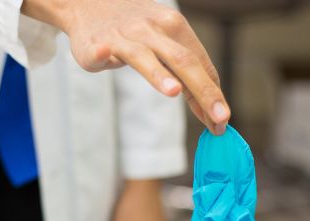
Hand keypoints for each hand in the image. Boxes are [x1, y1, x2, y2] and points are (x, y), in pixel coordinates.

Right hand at [21, 0, 230, 134]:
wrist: (87, 4)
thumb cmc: (133, 30)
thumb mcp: (164, 43)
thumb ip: (184, 74)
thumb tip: (210, 111)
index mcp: (174, 27)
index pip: (200, 63)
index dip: (213, 93)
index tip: (222, 121)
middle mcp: (151, 29)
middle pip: (182, 61)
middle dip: (203, 90)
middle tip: (218, 117)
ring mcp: (122, 36)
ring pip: (143, 56)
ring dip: (158, 74)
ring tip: (174, 91)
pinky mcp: (95, 44)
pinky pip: (99, 50)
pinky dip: (102, 54)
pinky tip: (104, 56)